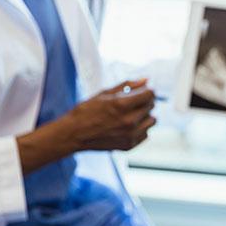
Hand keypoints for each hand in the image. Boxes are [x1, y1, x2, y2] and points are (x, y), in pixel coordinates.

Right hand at [16, 79, 156, 174]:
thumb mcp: (105, 93)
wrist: (74, 134)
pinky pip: (145, 134)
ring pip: (151, 121)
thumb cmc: (86, 111)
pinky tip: (127, 126)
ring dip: (144, 115)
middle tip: (131, 102)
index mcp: (122, 105)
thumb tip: (146, 80)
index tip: (142, 91)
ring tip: (130, 114)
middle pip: (151, 106)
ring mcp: (130, 135)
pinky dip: (140, 129)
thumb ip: (128, 86)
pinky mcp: (129, 145)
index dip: (147, 90)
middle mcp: (129, 121)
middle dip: (144, 102)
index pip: (150, 94)